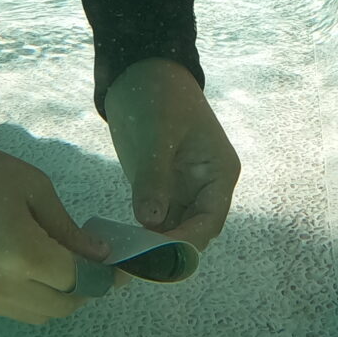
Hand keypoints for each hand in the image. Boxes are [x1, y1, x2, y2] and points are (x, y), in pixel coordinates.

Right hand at [0, 123, 112, 324]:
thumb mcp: (33, 187)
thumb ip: (67, 229)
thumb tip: (100, 256)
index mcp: (22, 253)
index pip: (79, 280)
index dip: (104, 276)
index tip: (120, 268)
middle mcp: (0, 286)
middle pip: (60, 307)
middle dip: (83, 289)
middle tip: (90, 265)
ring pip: (35, 316)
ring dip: (54, 297)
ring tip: (55, 266)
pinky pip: (7, 310)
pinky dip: (26, 297)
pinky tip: (22, 268)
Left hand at [102, 59, 239, 255]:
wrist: (140, 71)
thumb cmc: (158, 96)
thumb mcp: (156, 136)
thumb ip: (154, 179)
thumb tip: (152, 222)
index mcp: (219, 173)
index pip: (209, 220)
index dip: (186, 242)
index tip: (156, 255)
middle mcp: (205, 188)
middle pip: (192, 233)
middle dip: (167, 251)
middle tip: (134, 265)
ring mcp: (182, 191)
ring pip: (173, 232)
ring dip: (152, 248)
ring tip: (123, 262)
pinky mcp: (159, 191)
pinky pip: (155, 222)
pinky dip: (140, 235)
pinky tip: (119, 246)